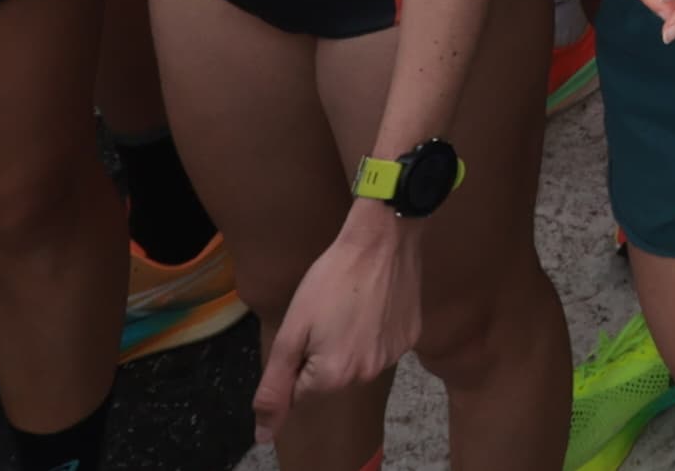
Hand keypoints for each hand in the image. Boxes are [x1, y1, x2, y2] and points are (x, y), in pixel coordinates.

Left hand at [251, 206, 421, 431]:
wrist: (383, 239)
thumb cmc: (331, 278)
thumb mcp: (292, 330)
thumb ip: (275, 385)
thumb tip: (263, 435)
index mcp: (334, 376)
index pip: (299, 391)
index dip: (297, 358)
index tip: (307, 326)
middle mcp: (366, 374)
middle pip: (329, 379)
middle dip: (322, 354)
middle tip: (327, 314)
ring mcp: (393, 356)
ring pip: (356, 363)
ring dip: (349, 344)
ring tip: (351, 306)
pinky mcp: (410, 338)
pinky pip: (382, 347)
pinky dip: (375, 332)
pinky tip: (374, 305)